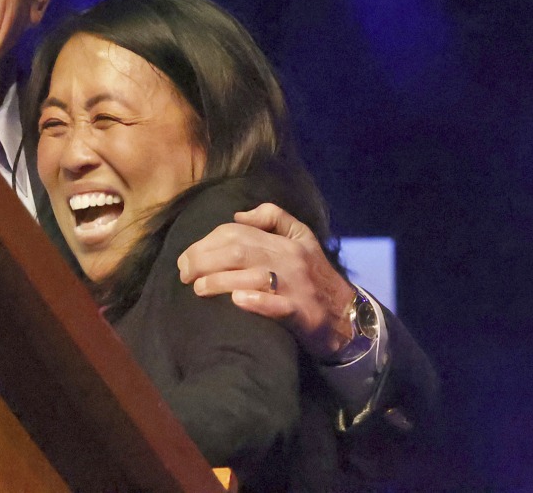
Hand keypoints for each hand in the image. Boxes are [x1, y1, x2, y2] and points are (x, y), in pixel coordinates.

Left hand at [176, 203, 354, 359]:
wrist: (349, 318)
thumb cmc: (315, 276)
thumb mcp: (302, 238)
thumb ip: (274, 218)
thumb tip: (239, 215)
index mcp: (285, 241)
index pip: (237, 233)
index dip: (207, 242)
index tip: (187, 257)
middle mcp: (289, 259)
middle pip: (238, 251)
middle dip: (203, 260)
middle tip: (184, 274)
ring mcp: (296, 287)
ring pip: (252, 276)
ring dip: (219, 281)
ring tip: (198, 288)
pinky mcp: (302, 313)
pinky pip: (276, 305)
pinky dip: (255, 302)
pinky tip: (236, 301)